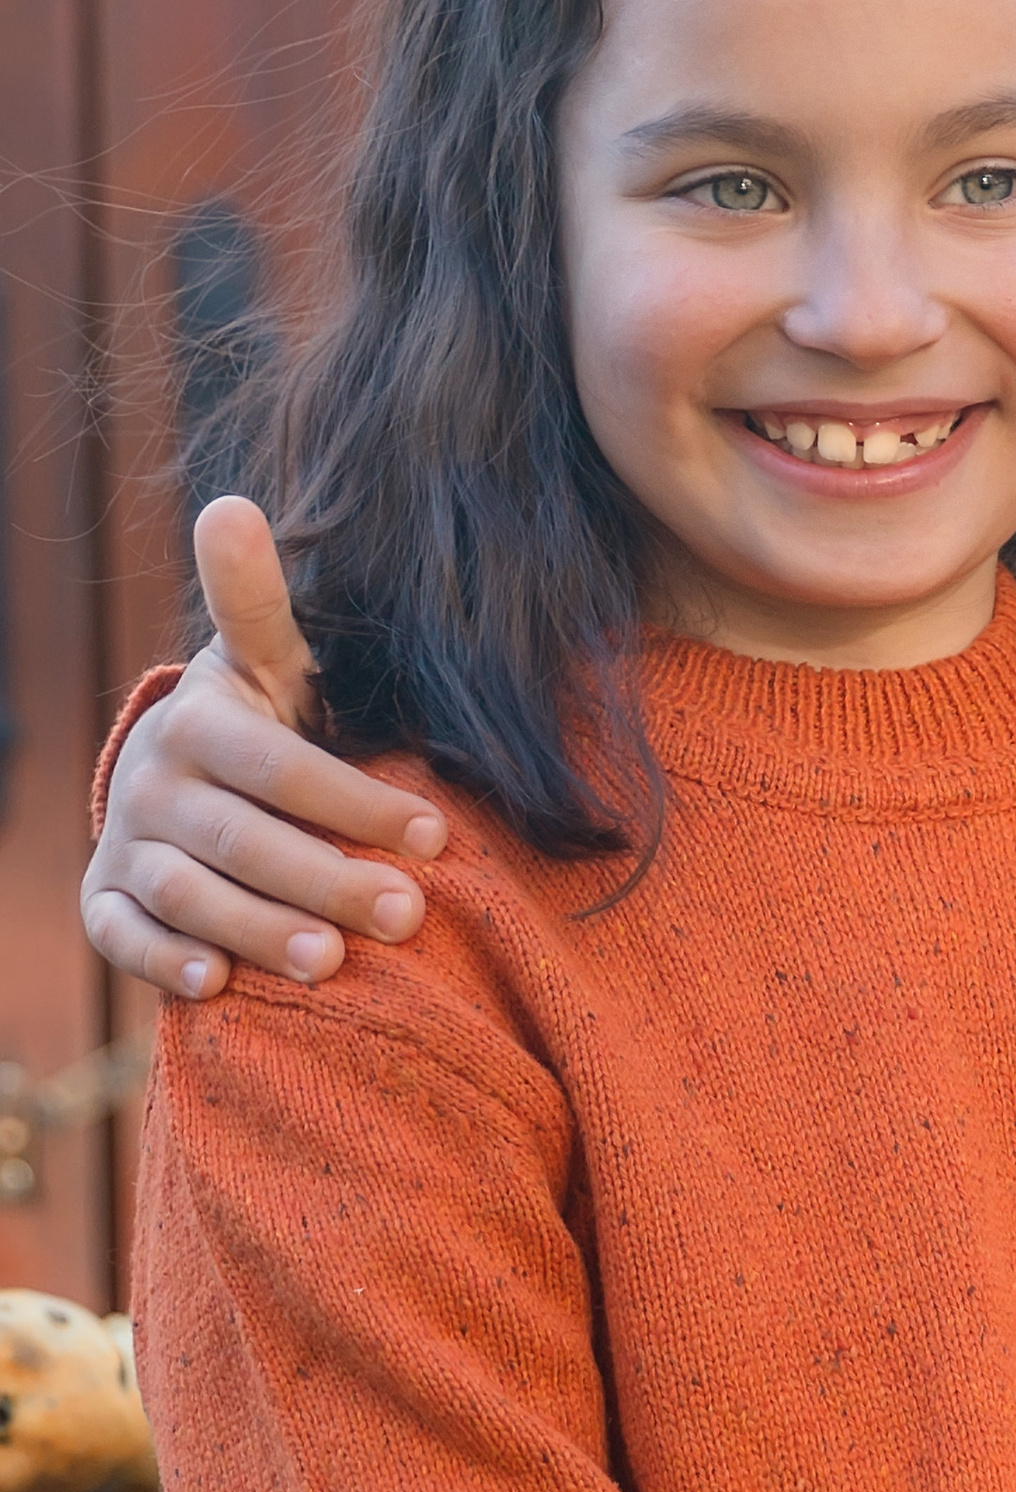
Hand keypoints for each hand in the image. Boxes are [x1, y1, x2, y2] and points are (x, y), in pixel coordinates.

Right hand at [81, 498, 446, 1000]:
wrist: (175, 773)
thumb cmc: (255, 718)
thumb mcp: (266, 658)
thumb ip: (258, 599)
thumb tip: (231, 504)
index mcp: (200, 718)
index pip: (283, 766)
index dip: (356, 802)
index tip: (437, 835)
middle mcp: (153, 782)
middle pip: (242, 840)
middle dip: (327, 881)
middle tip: (408, 915)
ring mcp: (126, 845)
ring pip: (186, 895)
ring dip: (257, 930)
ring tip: (331, 963)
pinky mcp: (102, 901)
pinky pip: (122, 939)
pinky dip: (164, 962)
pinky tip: (219, 986)